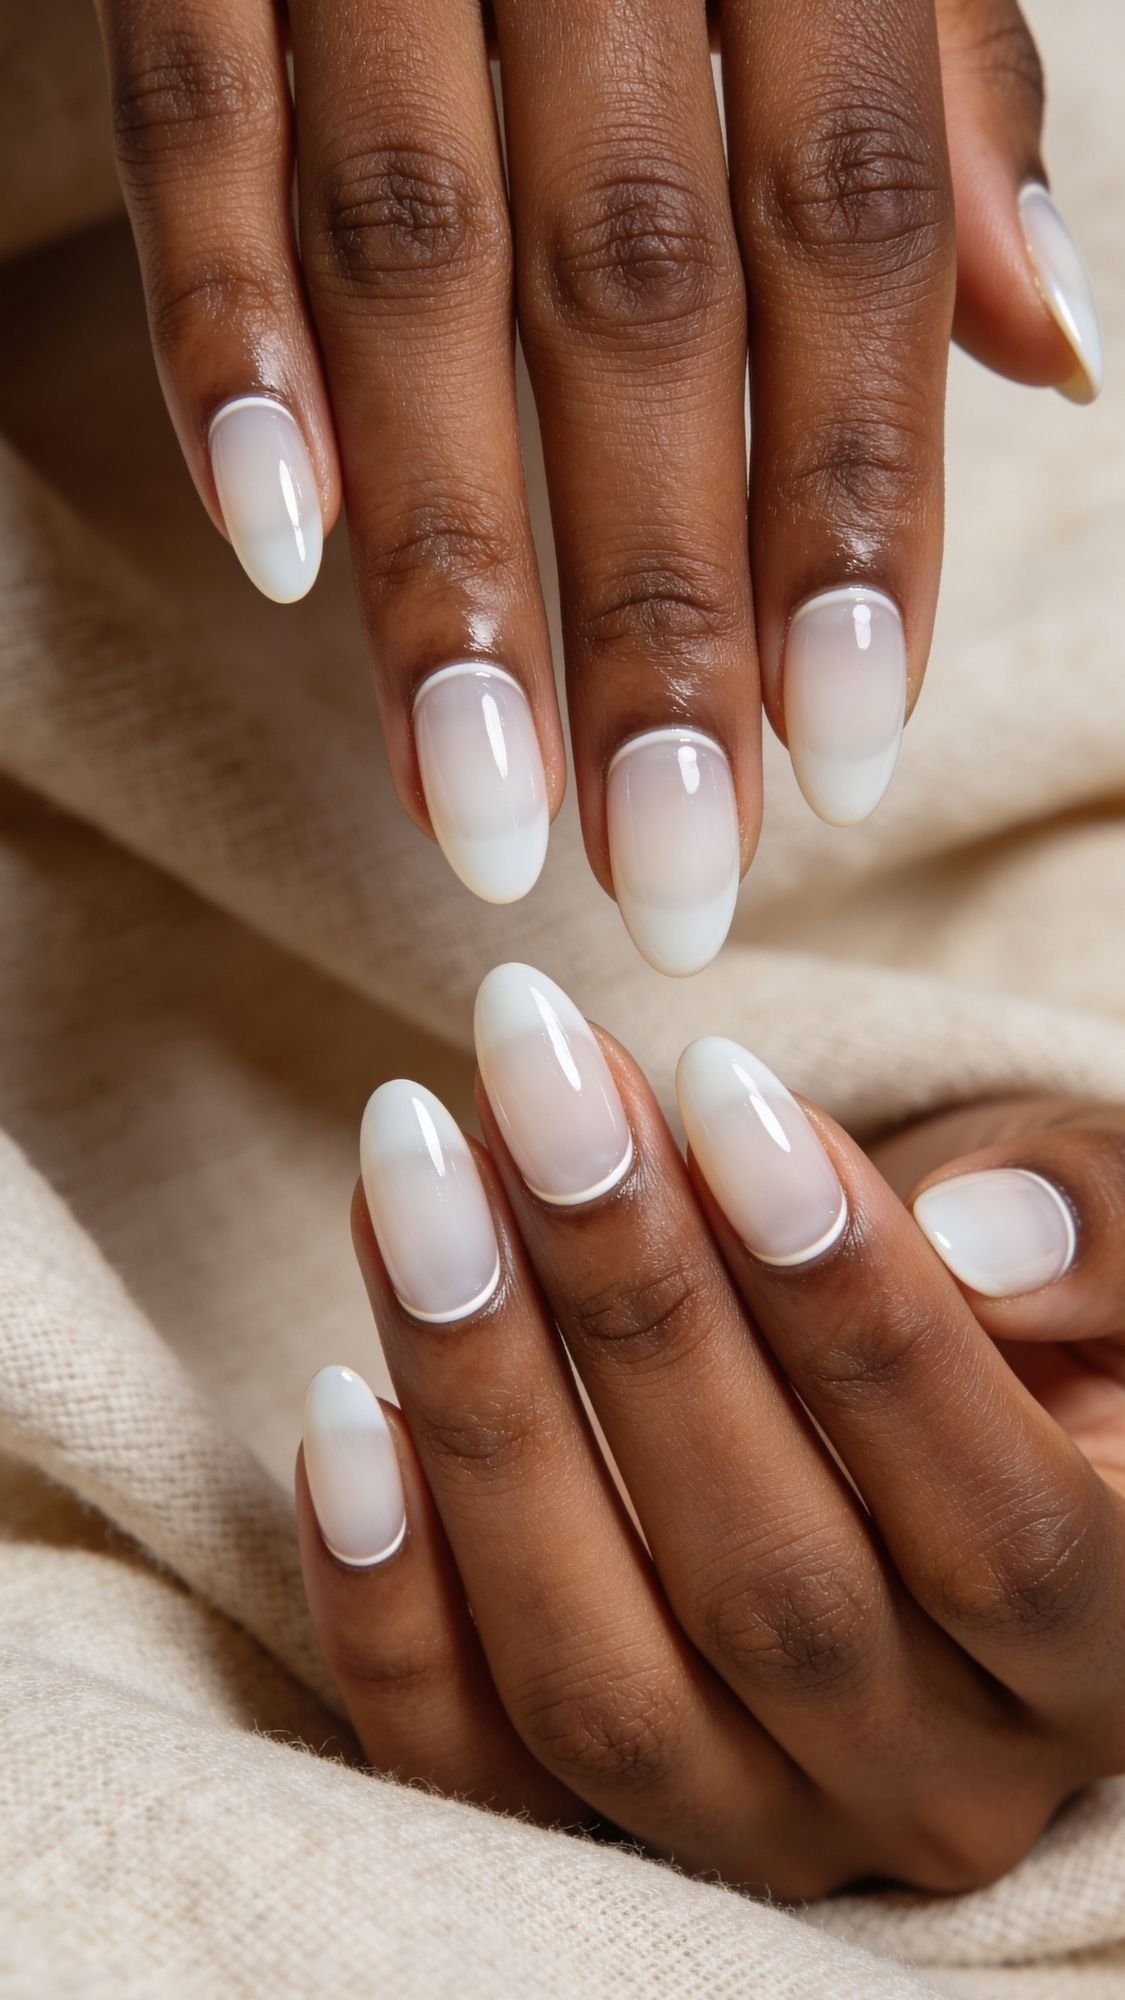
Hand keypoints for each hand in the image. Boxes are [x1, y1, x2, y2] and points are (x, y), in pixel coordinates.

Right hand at [96, 2, 1100, 967]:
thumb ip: (931, 95)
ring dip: (446, 560)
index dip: (852, 505)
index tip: (846, 752)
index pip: (840, 237)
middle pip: (635, 293)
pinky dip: (225, 337)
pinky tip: (279, 549)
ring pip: (411, 256)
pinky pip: (196, 117)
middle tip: (663, 871)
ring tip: (478, 809)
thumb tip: (1051, 353)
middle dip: (654, 605)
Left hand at [296, 967, 1124, 1895]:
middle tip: (530, 1084)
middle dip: (632, 1307)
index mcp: (1111, 1655)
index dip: (856, 1309)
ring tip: (411, 1179)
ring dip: (487, 1408)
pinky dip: (386, 1597)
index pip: (995, 1527)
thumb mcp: (1113, 1246)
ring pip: (600, 1678)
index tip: (718, 1088)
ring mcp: (756, 1826)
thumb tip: (982, 1239)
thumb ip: (1101, 1235)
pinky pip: (467, 1765)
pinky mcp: (593, 1828)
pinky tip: (339, 1406)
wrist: (909, 1418)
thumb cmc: (1024, 1309)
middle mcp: (939, 1784)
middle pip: (770, 1589)